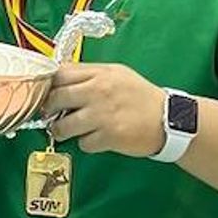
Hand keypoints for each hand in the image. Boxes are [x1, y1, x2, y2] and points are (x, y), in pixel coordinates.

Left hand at [42, 63, 165, 157]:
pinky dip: (86, 144)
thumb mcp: (117, 74)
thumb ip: (90, 75)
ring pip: (63, 126)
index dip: (50, 85)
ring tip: (68, 131)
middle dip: (50, 109)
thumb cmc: (141, 96)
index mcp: (100, 74)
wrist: (169, 118)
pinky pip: (83, 144)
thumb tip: (60, 79)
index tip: (49, 94)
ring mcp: (102, 115)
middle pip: (56, 98)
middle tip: (52, 115)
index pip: (60, 74)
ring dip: (62, 131)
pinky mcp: (109, 137)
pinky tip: (96, 139)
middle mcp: (98, 91)